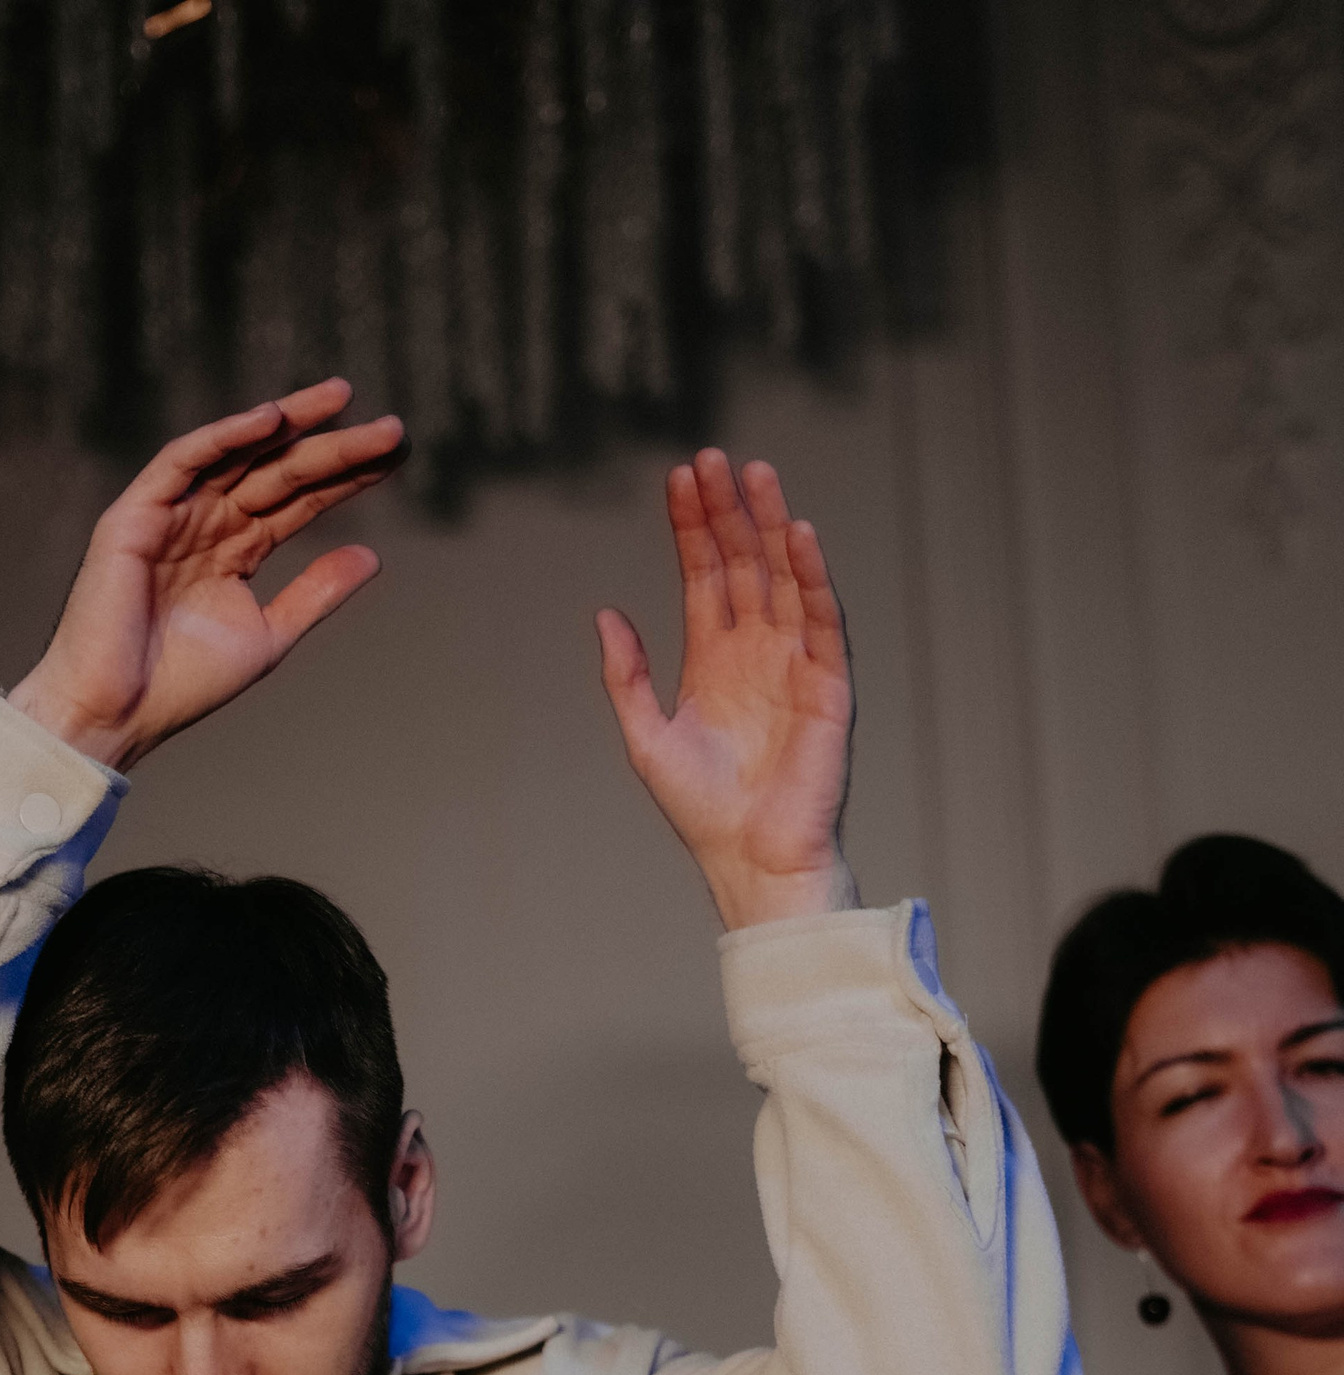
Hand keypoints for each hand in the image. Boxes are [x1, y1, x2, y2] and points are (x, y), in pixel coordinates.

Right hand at [9, 378, 405, 770]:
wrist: (117, 711)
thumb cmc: (182, 684)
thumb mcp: (268, 634)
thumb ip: (315, 593)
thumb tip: (372, 556)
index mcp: (235, 550)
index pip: (300, 501)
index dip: (347, 477)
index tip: (397, 456)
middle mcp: (206, 522)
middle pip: (279, 472)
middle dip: (334, 447)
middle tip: (392, 429)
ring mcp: (172, 514)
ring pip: (239, 455)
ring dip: (289, 424)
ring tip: (342, 399)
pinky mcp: (136, 513)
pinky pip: (184, 460)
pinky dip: (225, 436)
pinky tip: (272, 420)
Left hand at [597, 451, 855, 930]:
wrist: (750, 860)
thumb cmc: (702, 811)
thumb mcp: (646, 738)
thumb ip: (625, 677)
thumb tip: (603, 614)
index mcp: (713, 660)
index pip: (704, 575)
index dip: (692, 527)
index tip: (678, 478)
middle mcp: (756, 652)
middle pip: (743, 563)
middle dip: (728, 510)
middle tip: (713, 456)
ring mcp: (794, 662)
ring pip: (783, 577)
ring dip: (770, 524)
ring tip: (755, 473)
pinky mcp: (828, 684)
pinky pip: (823, 618)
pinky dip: (812, 575)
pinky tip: (797, 533)